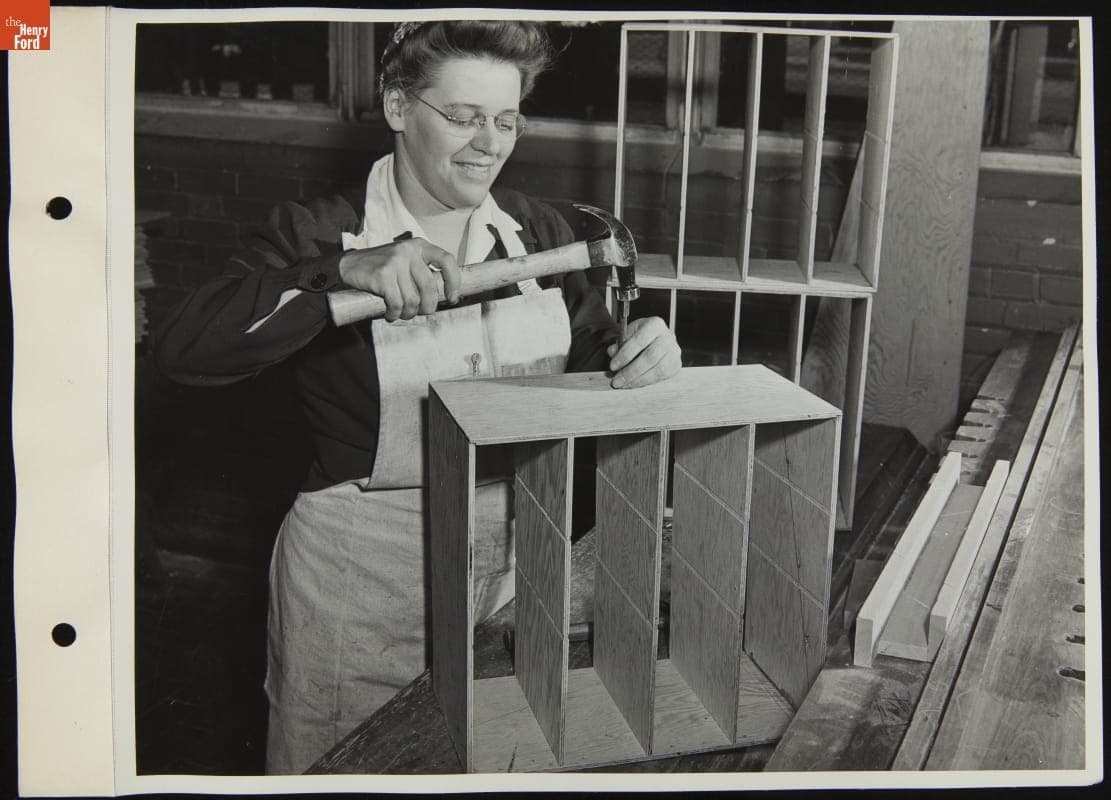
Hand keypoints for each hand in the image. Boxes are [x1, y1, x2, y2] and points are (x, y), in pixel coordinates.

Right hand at [338, 238, 460, 321]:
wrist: (349, 266)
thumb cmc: (383, 269)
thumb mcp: (406, 262)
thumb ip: (423, 273)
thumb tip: (445, 296)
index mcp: (419, 246)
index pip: (447, 260)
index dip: (454, 281)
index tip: (452, 298)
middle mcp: (409, 251)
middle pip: (430, 287)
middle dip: (428, 307)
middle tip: (421, 313)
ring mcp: (395, 262)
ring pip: (413, 299)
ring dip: (409, 313)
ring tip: (401, 313)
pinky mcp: (383, 275)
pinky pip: (397, 303)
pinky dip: (395, 313)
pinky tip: (390, 313)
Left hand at [607, 316, 681, 388]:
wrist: (654, 339)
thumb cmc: (639, 337)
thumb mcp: (627, 335)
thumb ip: (619, 343)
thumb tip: (612, 352)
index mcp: (655, 324)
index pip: (640, 340)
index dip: (625, 355)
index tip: (613, 366)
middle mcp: (668, 336)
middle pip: (650, 357)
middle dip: (631, 371)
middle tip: (617, 380)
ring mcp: (674, 351)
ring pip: (657, 369)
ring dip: (638, 380)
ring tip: (624, 384)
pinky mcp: (676, 364)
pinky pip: (662, 376)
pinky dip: (646, 382)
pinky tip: (635, 383)